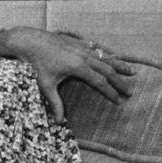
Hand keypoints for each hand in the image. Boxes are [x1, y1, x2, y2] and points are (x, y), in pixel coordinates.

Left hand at [0, 27, 136, 122]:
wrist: (29, 41)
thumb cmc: (36, 64)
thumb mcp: (45, 85)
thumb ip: (55, 103)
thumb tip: (58, 121)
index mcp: (78, 67)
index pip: (100, 83)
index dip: (110, 93)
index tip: (119, 101)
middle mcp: (84, 56)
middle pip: (108, 70)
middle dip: (120, 82)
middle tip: (130, 92)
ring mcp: (82, 47)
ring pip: (106, 57)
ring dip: (119, 65)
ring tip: (132, 71)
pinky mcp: (78, 41)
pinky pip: (97, 48)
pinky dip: (107, 53)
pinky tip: (113, 55)